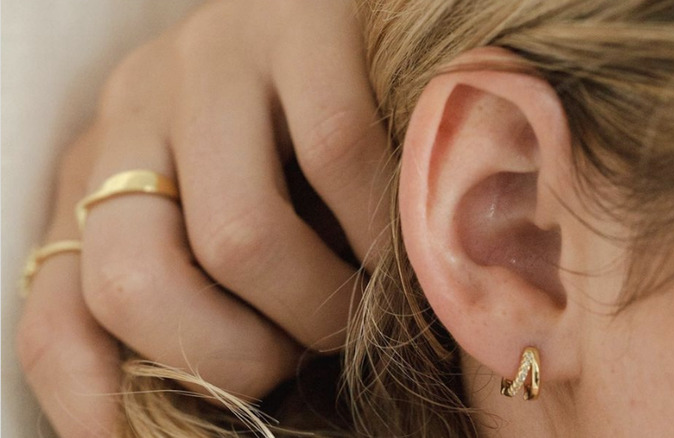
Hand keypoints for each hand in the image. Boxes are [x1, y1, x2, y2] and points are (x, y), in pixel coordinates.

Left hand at [16, 0, 390, 435]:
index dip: (91, 405)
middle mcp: (134, 113)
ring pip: (239, 235)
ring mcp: (212, 62)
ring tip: (351, 310)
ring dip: (314, 308)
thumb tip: (201, 418)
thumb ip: (200, 304)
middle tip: (297, 364)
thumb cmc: (292, 155)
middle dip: (233, 361)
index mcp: (99, 179)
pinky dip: (376, 229)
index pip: (55, 315)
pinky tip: (394, 244)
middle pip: (137, 284)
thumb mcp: (222, 229)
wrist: (345, 18)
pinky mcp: (300, 25)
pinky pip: (337, 155)